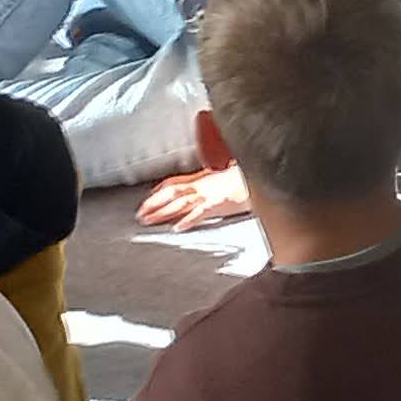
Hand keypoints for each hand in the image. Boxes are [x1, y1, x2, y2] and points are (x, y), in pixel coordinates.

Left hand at [136, 163, 251, 230]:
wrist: (260, 176)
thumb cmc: (247, 175)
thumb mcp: (226, 172)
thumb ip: (213, 177)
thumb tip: (205, 180)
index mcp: (204, 178)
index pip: (175, 183)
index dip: (159, 190)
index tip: (148, 198)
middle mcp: (203, 185)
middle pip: (172, 194)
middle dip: (153, 204)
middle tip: (140, 215)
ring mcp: (209, 194)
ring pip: (180, 203)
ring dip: (162, 212)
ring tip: (149, 221)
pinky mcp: (219, 204)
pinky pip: (200, 213)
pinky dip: (188, 221)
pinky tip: (177, 228)